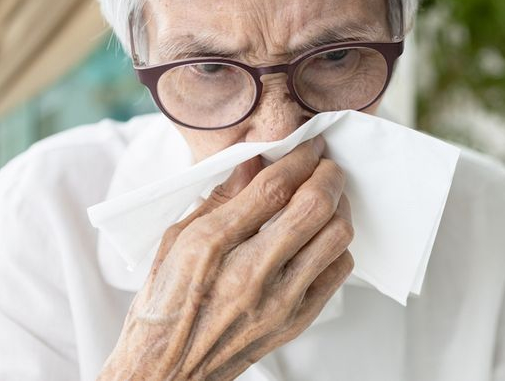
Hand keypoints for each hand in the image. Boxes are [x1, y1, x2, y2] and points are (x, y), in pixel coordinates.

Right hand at [97, 136, 353, 379]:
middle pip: (314, 207)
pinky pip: (338, 271)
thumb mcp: (174, 241)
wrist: (167, 371)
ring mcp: (279, 301)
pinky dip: (337, 244)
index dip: (299, 158)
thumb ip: (219, 198)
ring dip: (339, 207)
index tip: (310, 145)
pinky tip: (322, 236)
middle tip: (327, 165)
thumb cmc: (165, 306)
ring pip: (335, 237)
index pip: (273, 188)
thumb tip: (254, 161)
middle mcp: (250, 274)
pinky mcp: (296, 321)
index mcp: (211, 246)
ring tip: (328, 197)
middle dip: (329, 175)